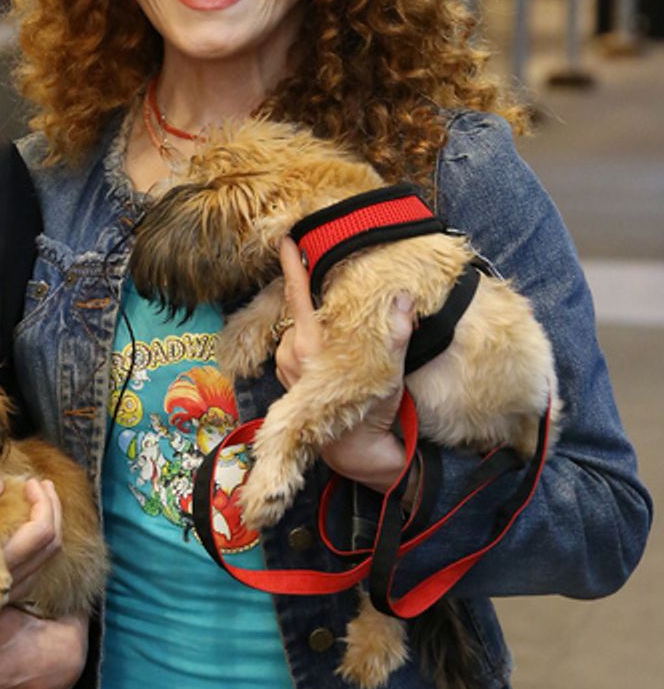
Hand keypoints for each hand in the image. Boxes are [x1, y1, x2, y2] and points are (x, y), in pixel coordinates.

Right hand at [3, 477, 63, 603]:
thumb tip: (0, 483)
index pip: (39, 532)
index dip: (44, 502)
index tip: (31, 482)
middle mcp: (2, 584)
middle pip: (51, 546)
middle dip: (52, 509)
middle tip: (42, 485)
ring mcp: (4, 595)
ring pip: (47, 560)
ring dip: (50, 527)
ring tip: (40, 500)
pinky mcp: (0, 599)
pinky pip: (35, 569)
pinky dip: (40, 544)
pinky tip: (29, 526)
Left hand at [275, 235, 414, 493]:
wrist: (353, 449)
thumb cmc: (372, 409)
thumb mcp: (390, 371)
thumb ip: (396, 333)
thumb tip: (404, 298)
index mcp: (311, 344)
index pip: (298, 295)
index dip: (293, 265)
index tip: (286, 239)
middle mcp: (291, 352)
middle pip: (297, 307)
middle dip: (311, 290)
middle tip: (326, 269)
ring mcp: (284, 364)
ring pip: (296, 325)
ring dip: (311, 316)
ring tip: (334, 313)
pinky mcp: (284, 374)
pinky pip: (293, 341)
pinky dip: (306, 333)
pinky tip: (326, 336)